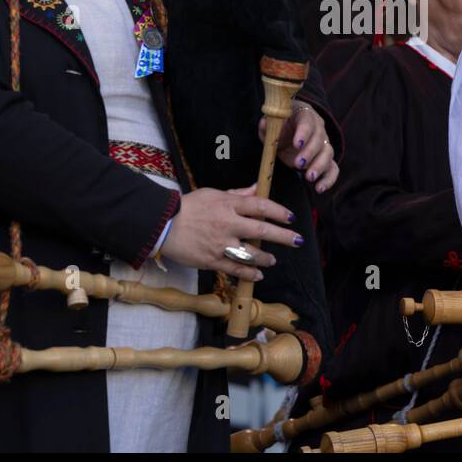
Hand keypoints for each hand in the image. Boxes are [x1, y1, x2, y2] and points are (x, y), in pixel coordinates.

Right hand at [160, 185, 302, 280]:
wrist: (163, 224)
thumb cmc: (189, 206)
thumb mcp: (213, 193)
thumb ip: (238, 193)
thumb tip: (258, 187)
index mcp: (228, 204)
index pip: (260, 205)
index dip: (279, 211)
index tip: (290, 217)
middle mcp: (228, 223)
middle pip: (262, 230)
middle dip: (283, 236)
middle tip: (297, 240)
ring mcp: (220, 243)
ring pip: (251, 253)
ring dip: (266, 257)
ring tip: (273, 260)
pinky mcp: (212, 260)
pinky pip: (235, 268)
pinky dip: (250, 273)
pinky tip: (259, 275)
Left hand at [258, 103, 338, 193]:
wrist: (287, 132)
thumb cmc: (279, 126)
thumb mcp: (269, 123)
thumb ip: (267, 124)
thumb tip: (265, 124)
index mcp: (304, 114)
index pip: (307, 121)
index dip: (304, 133)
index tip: (297, 144)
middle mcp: (318, 128)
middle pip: (320, 139)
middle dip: (310, 153)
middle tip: (298, 164)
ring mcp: (323, 144)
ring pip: (328, 153)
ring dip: (320, 166)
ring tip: (308, 178)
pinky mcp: (325, 159)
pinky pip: (333, 168)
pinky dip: (329, 179)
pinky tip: (319, 188)